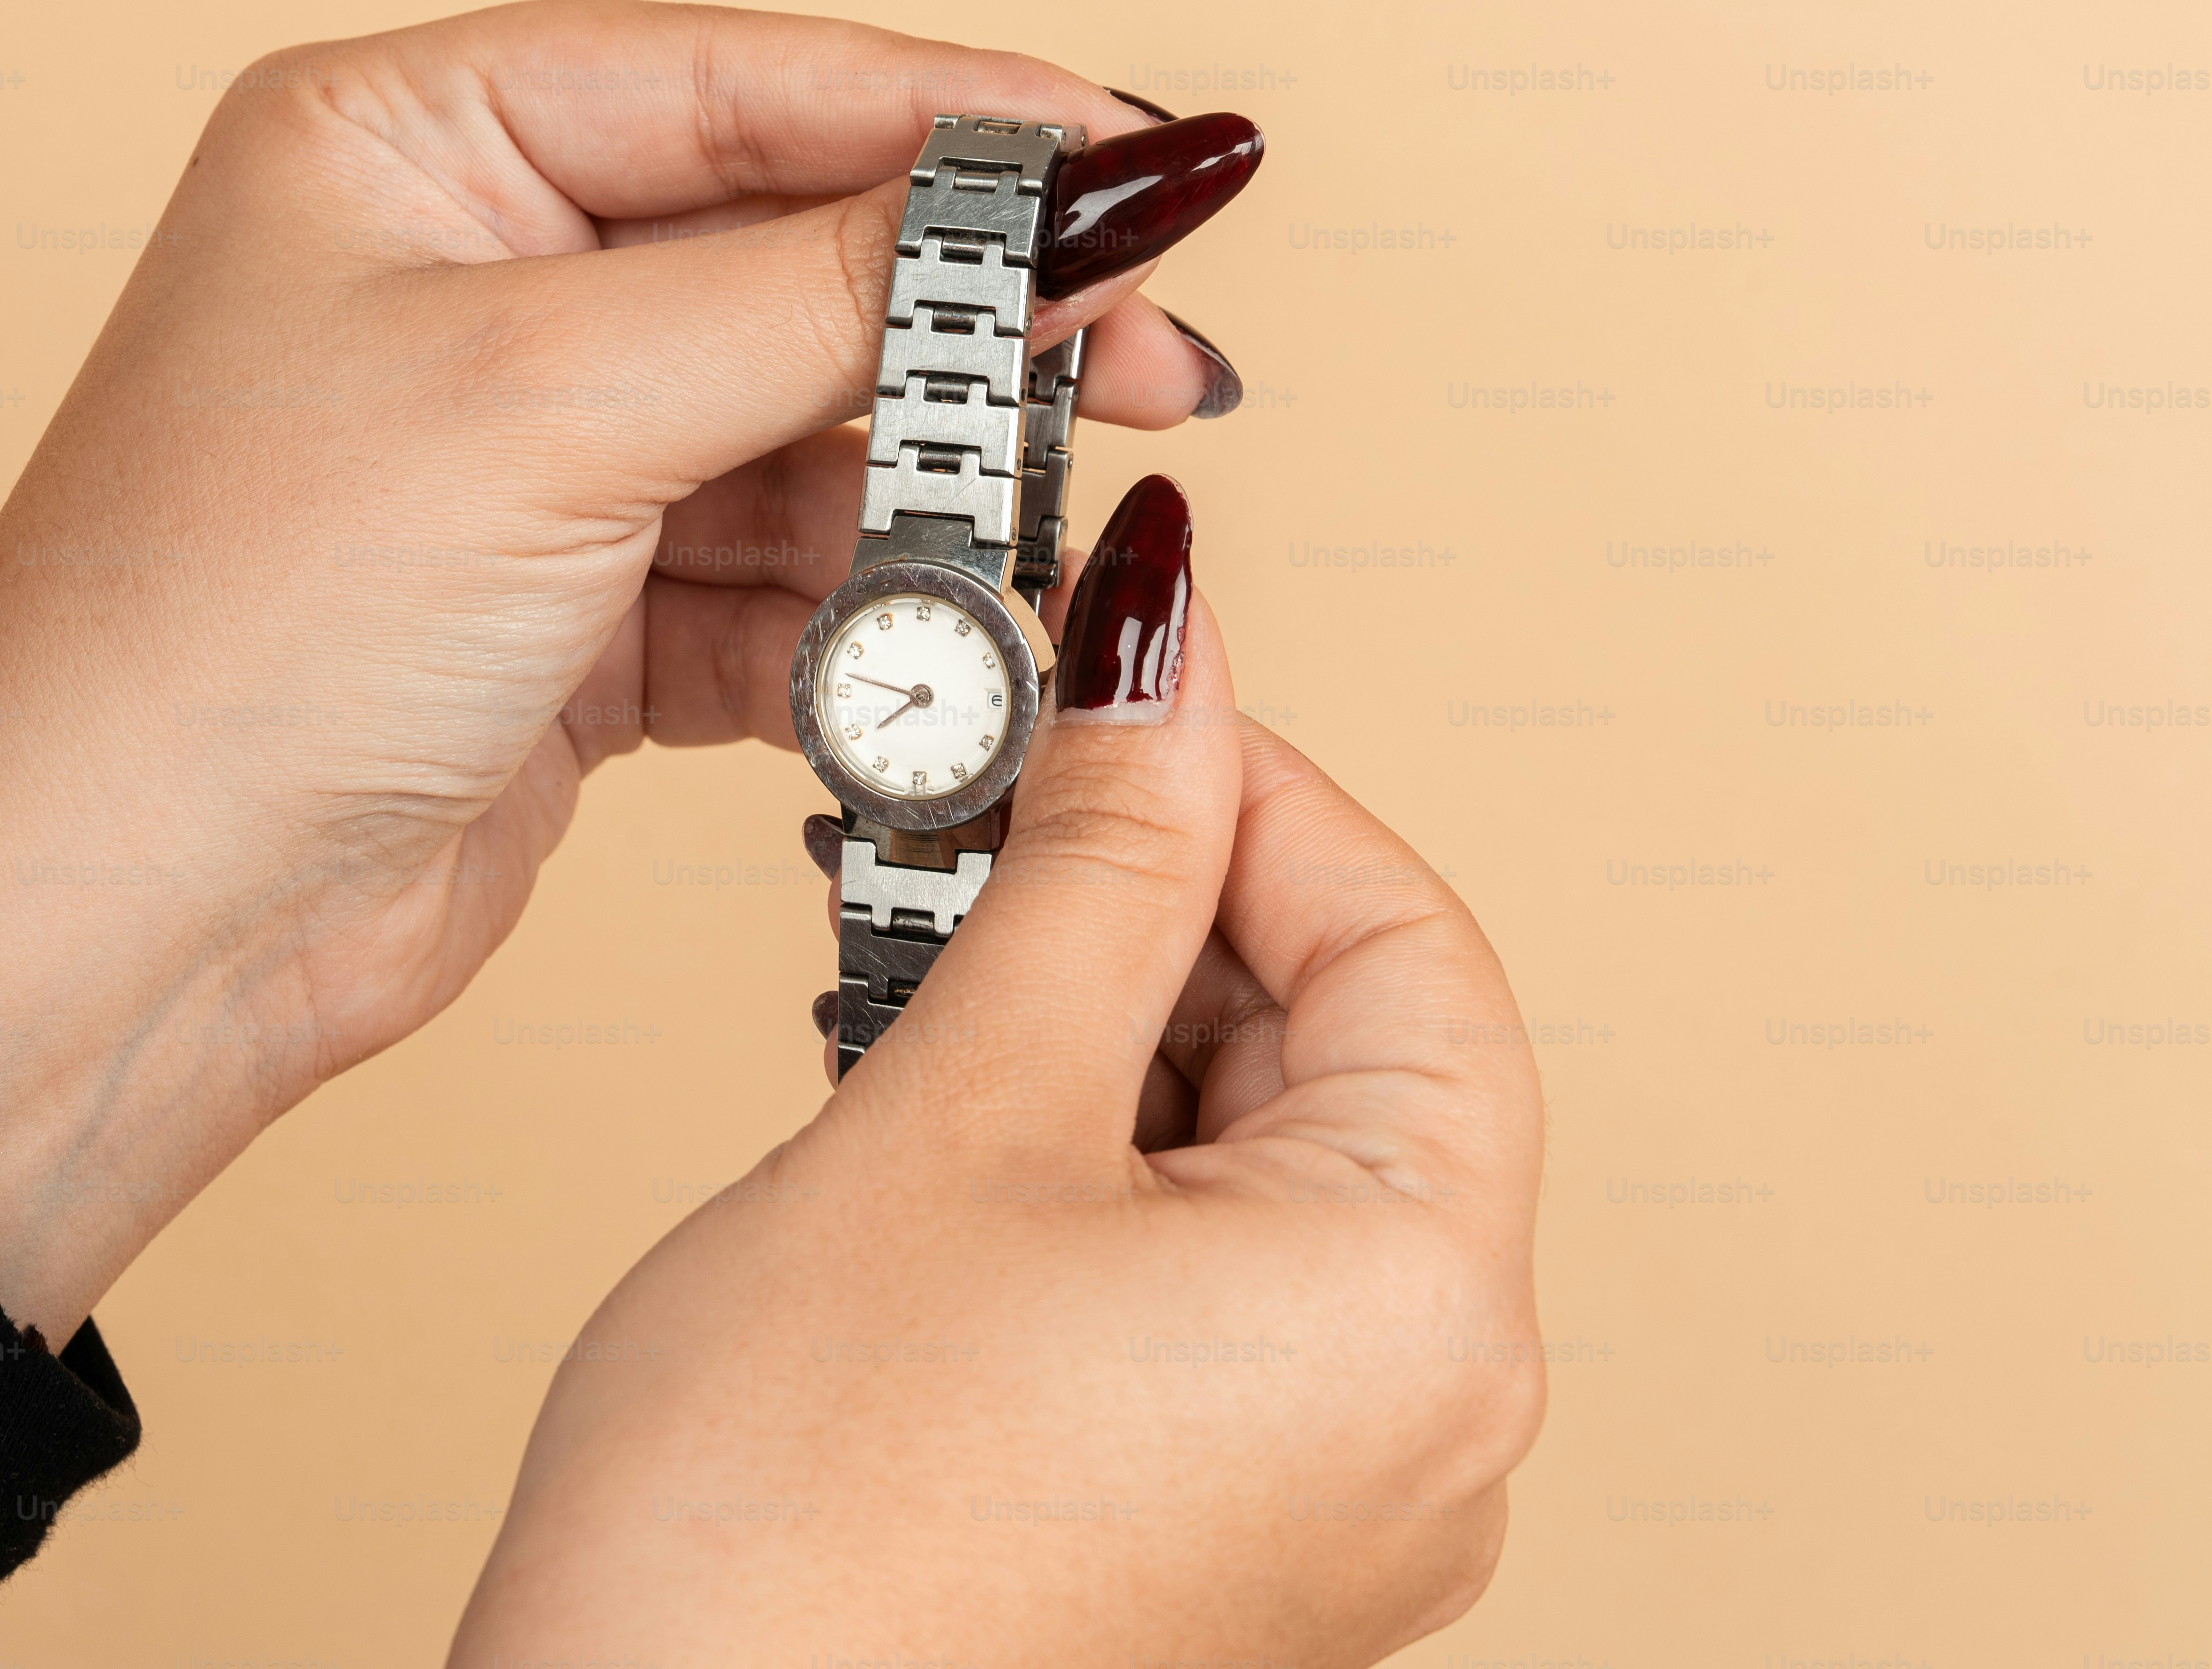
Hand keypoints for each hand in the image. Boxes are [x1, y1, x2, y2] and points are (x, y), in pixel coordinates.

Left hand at [0, 1, 1262, 1338]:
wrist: (114, 935)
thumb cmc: (238, 628)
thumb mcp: (554, 401)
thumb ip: (824, 289)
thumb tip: (1060, 195)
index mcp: (411, 142)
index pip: (746, 82)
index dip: (961, 123)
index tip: (1144, 167)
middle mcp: (467, 277)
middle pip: (794, 254)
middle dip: (973, 326)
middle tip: (1158, 365)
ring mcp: (524, 452)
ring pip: (802, 432)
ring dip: (932, 496)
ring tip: (1047, 546)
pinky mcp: (569, 615)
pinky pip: (770, 583)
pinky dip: (860, 624)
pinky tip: (944, 663)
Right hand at [455, 478, 1547, 1664]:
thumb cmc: (787, 1533)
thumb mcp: (961, 1111)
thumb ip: (1096, 865)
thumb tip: (1167, 678)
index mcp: (1424, 1312)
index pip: (1408, 946)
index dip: (1260, 789)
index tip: (1135, 694)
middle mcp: (1422, 1424)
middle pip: (1346, 1057)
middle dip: (1166, 913)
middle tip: (1000, 819)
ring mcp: (1330, 1495)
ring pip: (1261, 1164)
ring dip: (1112, 1034)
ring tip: (943, 970)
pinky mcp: (1225, 1529)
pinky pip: (1209, 1281)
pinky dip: (1099, 1167)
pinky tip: (963, 1115)